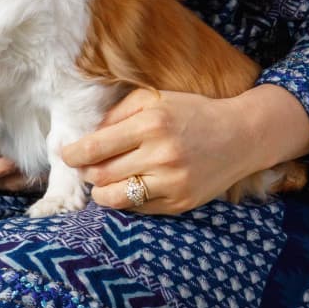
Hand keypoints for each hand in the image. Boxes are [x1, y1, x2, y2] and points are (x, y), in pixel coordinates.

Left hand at [57, 85, 308, 214]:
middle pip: (101, 175)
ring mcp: (172, 183)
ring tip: (103, 181)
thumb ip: (118, 113)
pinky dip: (127, 200)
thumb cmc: (192, 113)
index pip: (96, 147)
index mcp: (151, 124)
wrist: (241, 136)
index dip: (74, 154)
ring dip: (101, 192)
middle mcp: (161, 155)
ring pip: (115, 198)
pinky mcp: (180, 203)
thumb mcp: (155, 98)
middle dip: (87, 172)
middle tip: (86, 167)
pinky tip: (131, 186)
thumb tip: (88, 136)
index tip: (67, 155)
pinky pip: (138, 209)